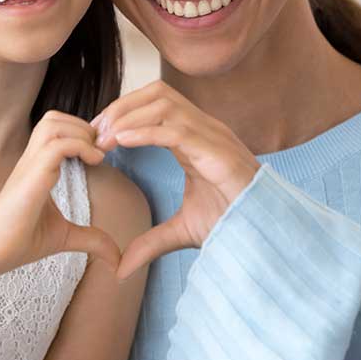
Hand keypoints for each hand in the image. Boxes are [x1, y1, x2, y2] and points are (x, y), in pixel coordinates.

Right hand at [0, 111, 120, 282]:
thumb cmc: (19, 242)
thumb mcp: (64, 236)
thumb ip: (91, 239)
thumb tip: (117, 258)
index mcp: (37, 166)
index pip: (56, 128)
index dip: (81, 132)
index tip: (101, 151)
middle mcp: (32, 159)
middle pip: (54, 117)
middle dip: (83, 125)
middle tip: (101, 149)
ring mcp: (30, 164)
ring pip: (53, 123)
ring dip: (80, 132)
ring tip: (96, 154)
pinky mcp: (31, 175)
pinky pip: (56, 145)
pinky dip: (79, 146)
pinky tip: (94, 162)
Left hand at [92, 81, 259, 279]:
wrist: (264, 235)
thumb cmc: (232, 223)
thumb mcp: (182, 230)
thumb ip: (151, 241)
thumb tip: (121, 267)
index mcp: (195, 136)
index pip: (155, 102)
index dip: (124, 110)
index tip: (96, 133)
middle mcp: (204, 128)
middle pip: (157, 92)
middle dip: (122, 106)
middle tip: (95, 132)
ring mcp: (213, 137)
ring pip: (165, 104)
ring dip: (129, 115)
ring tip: (104, 138)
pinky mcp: (218, 153)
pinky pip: (176, 130)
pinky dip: (146, 131)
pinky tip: (122, 141)